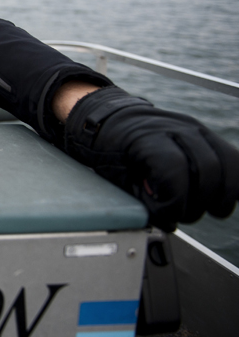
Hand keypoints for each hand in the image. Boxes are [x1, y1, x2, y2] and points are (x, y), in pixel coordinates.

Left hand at [64, 86, 238, 229]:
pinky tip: (226, 197)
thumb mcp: (115, 174)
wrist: (113, 120)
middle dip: (200, 202)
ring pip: (230, 162)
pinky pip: (234, 159)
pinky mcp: (207, 135)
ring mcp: (196, 129)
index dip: (175, 202)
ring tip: (208, 209)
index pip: (174, 170)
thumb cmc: (110, 148)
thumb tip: (167, 216)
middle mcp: (177, 128)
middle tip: (184, 214)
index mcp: (148, 137)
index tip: (167, 216)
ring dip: (223, 194)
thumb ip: (141, 195)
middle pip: (209, 168)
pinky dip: (234, 180)